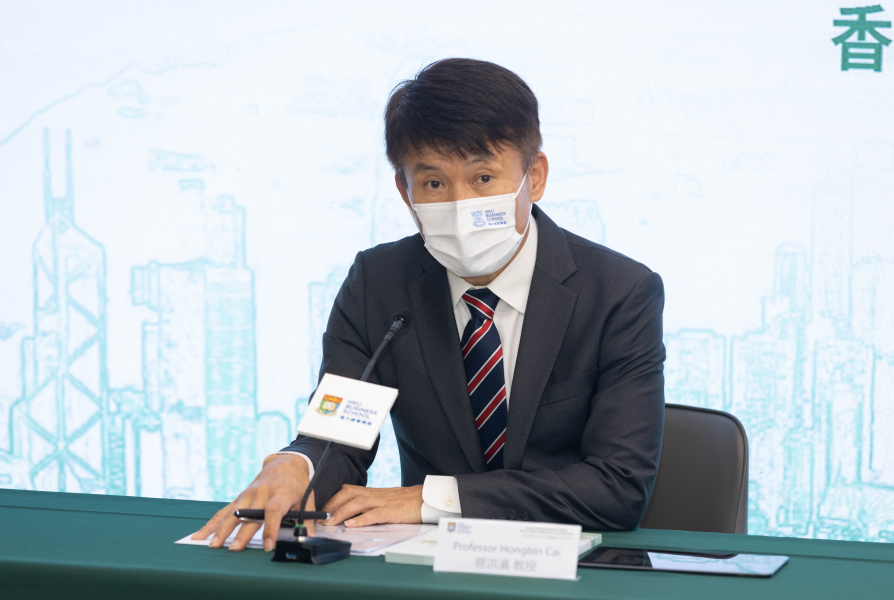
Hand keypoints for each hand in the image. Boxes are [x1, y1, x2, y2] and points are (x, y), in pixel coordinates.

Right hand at [191, 454, 315, 551]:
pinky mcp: (239, 498)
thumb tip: (310, 538)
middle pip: (250, 515)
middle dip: (242, 533)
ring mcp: (248, 494)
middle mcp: (262, 493)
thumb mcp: (307, 498)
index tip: (268, 545)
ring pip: (232, 514)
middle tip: (235, 550)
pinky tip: (200, 535)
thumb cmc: (298, 484)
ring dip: (221, 530)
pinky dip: (211, 524)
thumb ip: (307, 519)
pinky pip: (223, 512)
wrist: (284, 464)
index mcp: (281, 492)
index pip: (273, 511)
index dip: (270, 528)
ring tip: (213, 545)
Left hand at [322, 485, 423, 526]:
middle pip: (348, 494)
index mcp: (371, 492)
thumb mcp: (383, 501)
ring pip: (358, 503)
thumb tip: (350, 517)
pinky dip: (362, 519)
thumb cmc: (404, 502)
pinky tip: (352, 525)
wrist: (425, 499)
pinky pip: (375, 514)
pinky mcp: (392, 511)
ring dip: (342, 513)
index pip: (347, 491)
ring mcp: (383, 502)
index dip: (333, 499)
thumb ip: (368, 506)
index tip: (321, 510)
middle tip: (321, 518)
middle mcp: (374, 495)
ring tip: (331, 522)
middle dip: (332, 506)